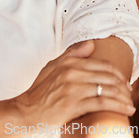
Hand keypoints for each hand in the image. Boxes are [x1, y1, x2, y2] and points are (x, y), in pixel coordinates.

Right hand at [14, 40, 134, 127]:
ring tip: (128, 104)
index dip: (118, 74)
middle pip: (109, 77)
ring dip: (124, 97)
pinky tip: (125, 110)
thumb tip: (90, 44)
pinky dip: (118, 106)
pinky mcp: (73, 105)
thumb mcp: (51, 68)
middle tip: (128, 94)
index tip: (123, 83)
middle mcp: (71, 74)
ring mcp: (72, 89)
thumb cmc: (39, 91)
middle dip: (124, 87)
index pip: (103, 65)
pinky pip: (103, 104)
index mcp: (68, 64)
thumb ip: (71, 55)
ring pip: (108, 90)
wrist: (26, 110)